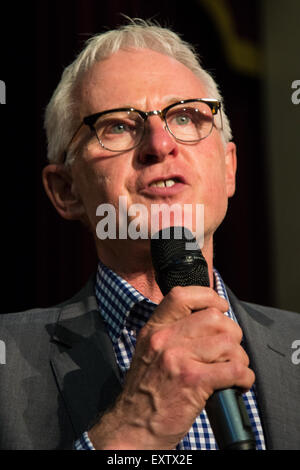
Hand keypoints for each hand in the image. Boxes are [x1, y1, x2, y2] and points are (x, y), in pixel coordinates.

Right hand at [88, 286, 254, 448]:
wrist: (133, 426)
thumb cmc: (146, 392)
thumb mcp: (149, 351)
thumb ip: (173, 332)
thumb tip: (211, 319)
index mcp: (154, 329)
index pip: (182, 295)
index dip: (209, 297)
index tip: (220, 308)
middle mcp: (164, 339)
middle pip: (215, 318)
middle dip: (231, 334)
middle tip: (229, 351)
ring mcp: (178, 358)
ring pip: (228, 343)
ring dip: (239, 358)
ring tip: (232, 370)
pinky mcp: (193, 381)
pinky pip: (235, 369)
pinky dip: (244, 378)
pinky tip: (237, 384)